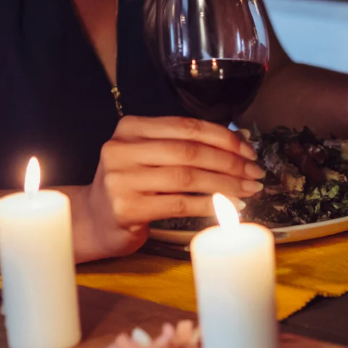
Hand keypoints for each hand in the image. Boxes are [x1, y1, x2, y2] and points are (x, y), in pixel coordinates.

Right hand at [79, 115, 264, 257]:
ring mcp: (121, 179)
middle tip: (254, 173)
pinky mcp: (127, 208)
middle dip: (229, 162)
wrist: (93, 221)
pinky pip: (179, 203)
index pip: (186, 126)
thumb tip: (240, 141)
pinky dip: (209, 204)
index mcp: (130, 127)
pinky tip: (228, 206)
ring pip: (187, 177)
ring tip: (248, 190)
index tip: (249, 150)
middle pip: (189, 151)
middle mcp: (121, 149)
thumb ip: (185, 145)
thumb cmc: (132, 186)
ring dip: (225, 183)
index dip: (223, 137)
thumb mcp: (150, 157)